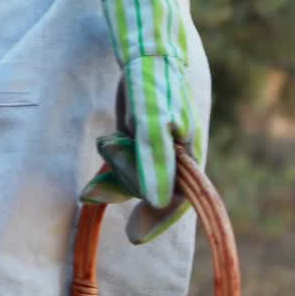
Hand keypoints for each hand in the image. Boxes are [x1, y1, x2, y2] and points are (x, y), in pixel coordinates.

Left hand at [81, 0, 201, 244]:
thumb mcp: (151, 125)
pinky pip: (124, 175)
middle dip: (127, 178)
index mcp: (190, 161)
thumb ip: (154, 164)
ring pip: (133, 185)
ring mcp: (157, 161)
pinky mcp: (141, 154)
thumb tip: (155, 204)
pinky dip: (110, 172)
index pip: (177, 202)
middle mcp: (176, 166)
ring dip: (115, 171)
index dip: (158, 221)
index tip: (135, 236)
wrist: (144, 59)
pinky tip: (104, 155)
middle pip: (149, 194)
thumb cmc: (154, 88)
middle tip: (115, 146)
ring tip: (110, 140)